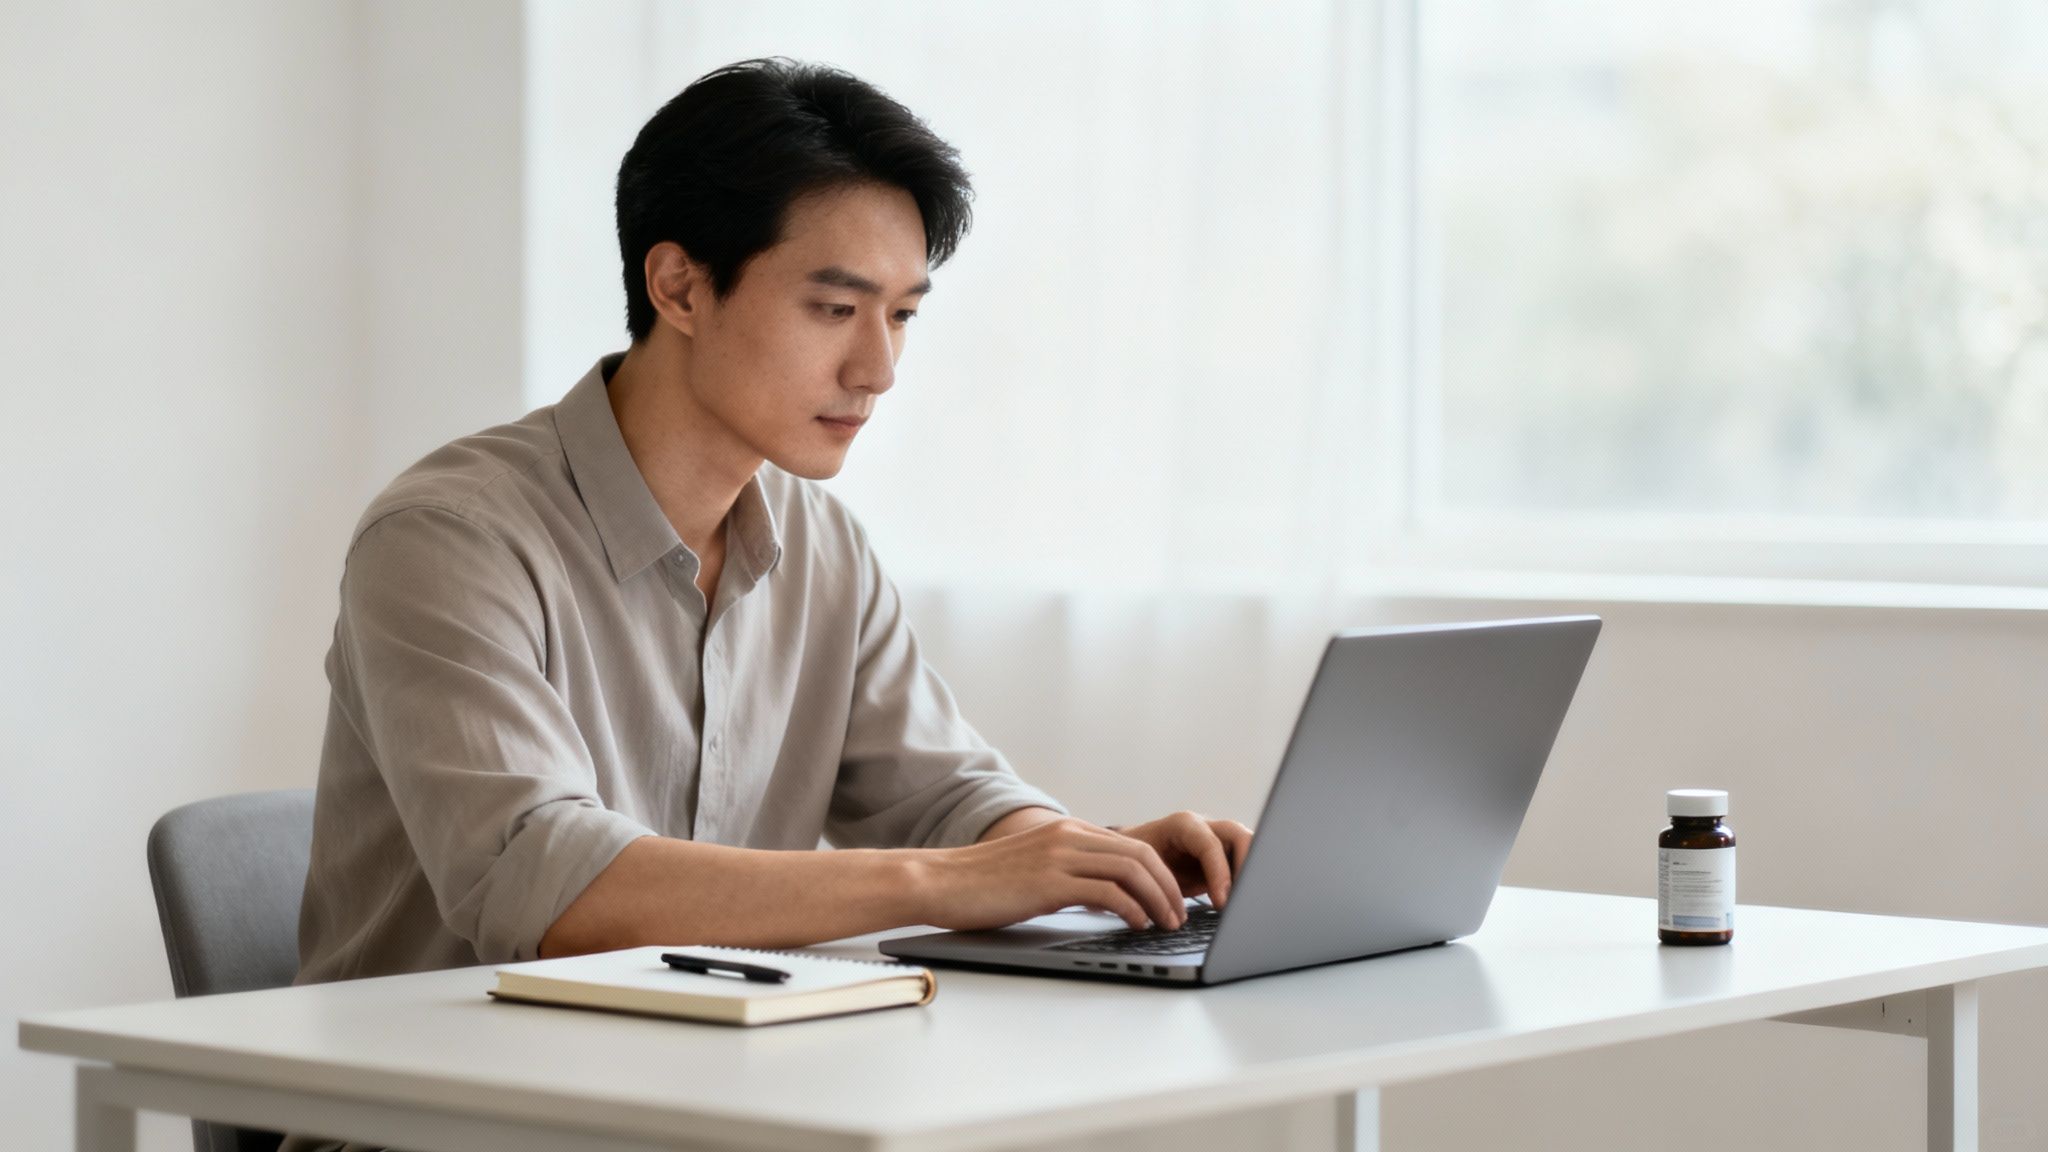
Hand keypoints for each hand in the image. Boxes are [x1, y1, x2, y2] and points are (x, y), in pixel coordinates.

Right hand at [916, 816, 1188, 932]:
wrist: (940, 881)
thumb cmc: (982, 883)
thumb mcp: (1034, 868)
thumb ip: (1068, 872)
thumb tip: (1102, 895)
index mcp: (1067, 830)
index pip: (1131, 845)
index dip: (1160, 873)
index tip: (1171, 898)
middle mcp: (1067, 836)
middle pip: (1141, 854)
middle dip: (1167, 886)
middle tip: (1178, 914)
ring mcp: (1059, 856)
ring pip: (1131, 869)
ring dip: (1156, 899)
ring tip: (1165, 922)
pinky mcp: (1049, 882)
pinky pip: (1106, 891)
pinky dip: (1130, 908)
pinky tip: (1135, 924)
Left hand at [1110, 811, 1253, 908]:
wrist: (1132, 857)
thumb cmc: (1133, 862)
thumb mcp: (1141, 870)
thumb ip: (1158, 883)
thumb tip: (1169, 906)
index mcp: (1183, 825)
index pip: (1211, 845)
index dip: (1220, 873)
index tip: (1221, 902)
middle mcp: (1205, 827)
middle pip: (1240, 836)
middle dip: (1248, 866)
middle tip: (1245, 898)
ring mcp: (1218, 840)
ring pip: (1250, 848)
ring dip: (1251, 874)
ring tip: (1246, 902)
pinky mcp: (1225, 856)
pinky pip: (1245, 863)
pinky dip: (1247, 882)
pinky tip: (1241, 902)